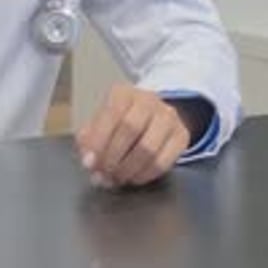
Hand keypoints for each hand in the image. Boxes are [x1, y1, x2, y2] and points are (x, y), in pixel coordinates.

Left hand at [76, 83, 191, 187]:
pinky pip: (164, 162)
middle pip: (130, 129)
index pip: (111, 114)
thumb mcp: (101, 122)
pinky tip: (133, 178)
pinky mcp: (182, 135)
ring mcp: (168, 117)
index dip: (99, 141)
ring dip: (128, 170)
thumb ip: (90, 138)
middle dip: (113, 157)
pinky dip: (145, 175)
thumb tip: (89, 160)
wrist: (153, 116)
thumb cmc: (120, 120)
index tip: (89, 163)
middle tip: (103, 175)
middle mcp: (148, 100)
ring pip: (149, 149)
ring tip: (116, 179)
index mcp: (123, 93)